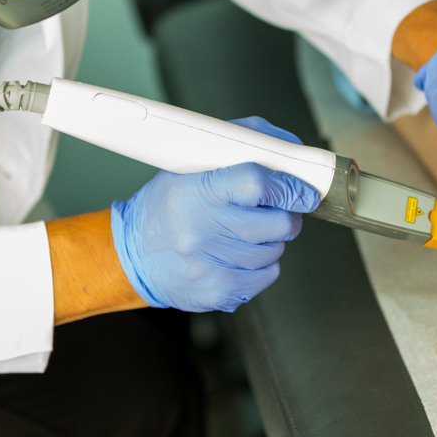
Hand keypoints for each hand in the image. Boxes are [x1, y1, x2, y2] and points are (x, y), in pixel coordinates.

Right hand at [110, 117, 320, 311]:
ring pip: (275, 250)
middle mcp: (200, 229)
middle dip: (287, 215)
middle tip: (277, 210)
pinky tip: (238, 255)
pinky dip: (263, 264)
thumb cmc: (170, 203)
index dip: (288, 186)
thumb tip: (294, 152)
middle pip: (277, 222)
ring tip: (244, 233)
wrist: (133, 255)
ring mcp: (209, 265)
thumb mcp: (194, 162)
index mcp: (194, 190)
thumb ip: (244, 144)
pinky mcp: (217, 292)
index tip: (303, 190)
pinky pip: (267, 275)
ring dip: (271, 240)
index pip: (256, 183)